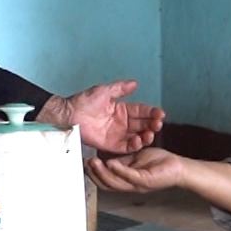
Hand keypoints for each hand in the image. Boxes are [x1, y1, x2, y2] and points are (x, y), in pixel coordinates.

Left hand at [36, 80, 164, 153]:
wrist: (69, 114)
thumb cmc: (84, 101)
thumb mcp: (104, 91)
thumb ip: (120, 88)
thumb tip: (135, 83)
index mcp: (122, 110)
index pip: (141, 111)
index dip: (152, 112)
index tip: (160, 114)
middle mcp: (122, 123)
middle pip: (142, 125)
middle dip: (152, 125)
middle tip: (158, 124)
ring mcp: (117, 135)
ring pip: (137, 137)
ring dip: (146, 136)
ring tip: (150, 134)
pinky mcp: (111, 145)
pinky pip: (125, 147)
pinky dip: (134, 145)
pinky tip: (139, 141)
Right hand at [87, 148, 188, 193]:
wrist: (179, 167)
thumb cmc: (159, 162)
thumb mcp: (135, 159)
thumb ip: (121, 161)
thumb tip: (105, 159)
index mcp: (125, 181)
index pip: (104, 181)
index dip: (92, 174)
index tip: (82, 163)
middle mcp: (129, 186)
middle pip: (106, 184)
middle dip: (93, 174)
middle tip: (84, 162)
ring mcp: (137, 185)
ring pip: (115, 182)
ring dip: (102, 172)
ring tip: (93, 161)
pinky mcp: (146, 180)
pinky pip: (129, 176)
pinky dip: (119, 169)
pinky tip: (110, 162)